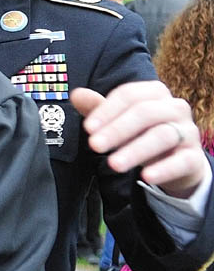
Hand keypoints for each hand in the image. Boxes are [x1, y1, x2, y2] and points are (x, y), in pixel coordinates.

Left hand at [71, 81, 207, 197]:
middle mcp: (174, 108)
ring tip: (113, 164)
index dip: (107, 110)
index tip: (88, 128)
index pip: (129, 95)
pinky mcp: (194, 157)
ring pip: (162, 136)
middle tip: (94, 146)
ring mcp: (187, 132)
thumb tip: (76, 94)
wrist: (177, 160)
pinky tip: (146, 177)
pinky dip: (164, 169)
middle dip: (117, 130)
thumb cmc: (143, 133)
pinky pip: (182, 161)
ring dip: (135, 150)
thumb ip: (98, 108)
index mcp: (155, 93)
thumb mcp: (120, 121)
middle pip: (145, 113)